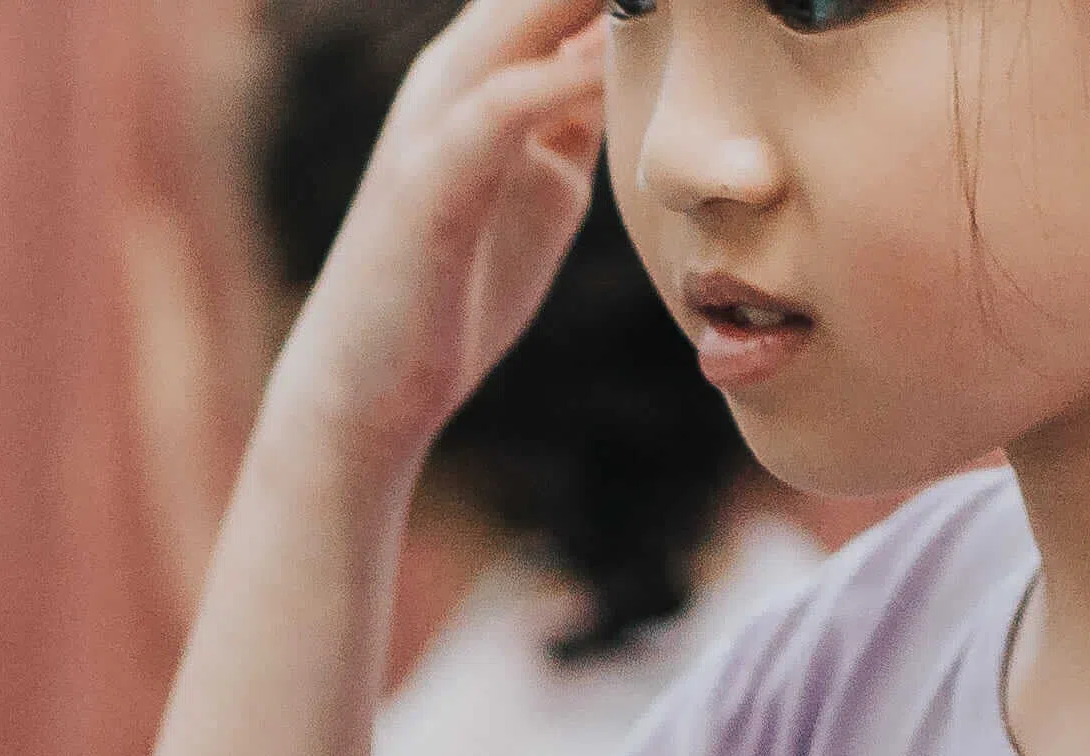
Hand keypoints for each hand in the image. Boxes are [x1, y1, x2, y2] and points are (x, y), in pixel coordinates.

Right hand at [256, 0, 613, 478]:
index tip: (723, 1)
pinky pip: (500, 107)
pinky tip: (615, 65)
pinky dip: (561, 79)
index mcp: (484, 64)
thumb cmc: (460, 282)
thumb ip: (585, 114)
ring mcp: (435, 119)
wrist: (366, 384)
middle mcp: (454, 69)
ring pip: (517, 15)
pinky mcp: (429, 183)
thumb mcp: (546, 176)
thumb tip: (648, 71)